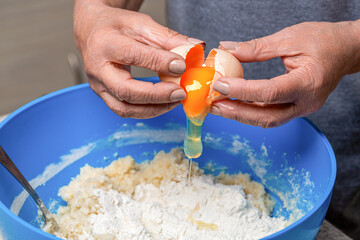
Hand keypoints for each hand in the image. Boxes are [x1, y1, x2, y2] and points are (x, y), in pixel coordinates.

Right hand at [74, 0, 203, 117]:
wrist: (92, 30)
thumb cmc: (115, 26)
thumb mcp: (141, 24)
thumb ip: (169, 37)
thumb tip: (196, 48)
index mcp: (105, 43)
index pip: (133, 55)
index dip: (159, 63)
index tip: (182, 66)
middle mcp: (97, 68)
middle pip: (125, 91)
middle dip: (156, 95)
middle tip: (180, 93)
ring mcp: (98, 85)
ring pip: (124, 108)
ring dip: (153, 109)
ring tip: (175, 100)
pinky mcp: (104, 95)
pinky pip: (125, 110)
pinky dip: (146, 111)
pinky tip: (163, 104)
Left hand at [210, 21, 359, 127]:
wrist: (347, 50)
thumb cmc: (325, 40)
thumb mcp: (290, 38)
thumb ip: (257, 48)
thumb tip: (227, 50)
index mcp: (308, 82)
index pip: (269, 93)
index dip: (241, 91)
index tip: (219, 85)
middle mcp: (306, 102)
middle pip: (266, 116)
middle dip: (236, 113)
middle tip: (213, 105)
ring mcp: (303, 108)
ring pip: (267, 120)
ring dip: (241, 115)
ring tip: (219, 106)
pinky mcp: (297, 108)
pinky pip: (271, 114)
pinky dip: (251, 111)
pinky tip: (235, 104)